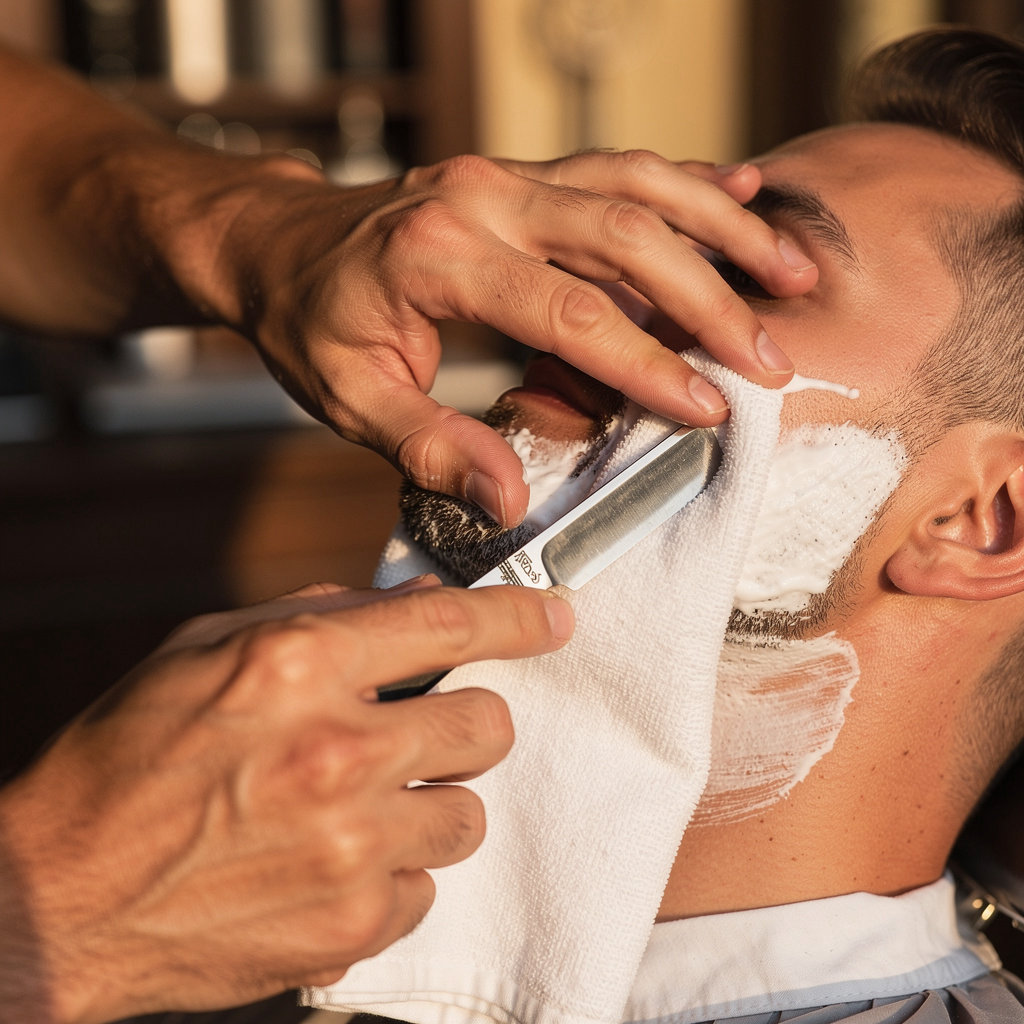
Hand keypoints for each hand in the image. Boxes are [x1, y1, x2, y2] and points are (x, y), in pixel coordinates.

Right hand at [0, 579, 572, 1023]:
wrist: (59, 896)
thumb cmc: (129, 755)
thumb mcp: (209, 648)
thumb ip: (321, 616)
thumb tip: (415, 601)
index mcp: (298, 665)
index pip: (450, 624)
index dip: (519, 617)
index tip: (555, 618)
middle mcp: (337, 751)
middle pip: (488, 723)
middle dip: (467, 721)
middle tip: (422, 732)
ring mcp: (352, 846)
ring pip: (468, 811)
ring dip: (429, 802)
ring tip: (362, 807)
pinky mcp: (353, 925)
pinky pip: (426, 886)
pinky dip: (393, 872)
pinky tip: (333, 864)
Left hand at [195, 150, 815, 527]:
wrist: (274, 242)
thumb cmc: (307, 321)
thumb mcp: (345, 398)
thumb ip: (428, 447)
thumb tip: (510, 501)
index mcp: (438, 257)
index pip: (568, 311)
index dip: (645, 363)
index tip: (707, 407)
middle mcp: (482, 199)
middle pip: (624, 236)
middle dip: (708, 299)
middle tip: (768, 358)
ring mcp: (504, 176)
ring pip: (636, 185)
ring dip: (720, 226)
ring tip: (790, 272)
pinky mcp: (518, 175)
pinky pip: (615, 166)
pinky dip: (684, 180)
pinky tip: (742, 190)